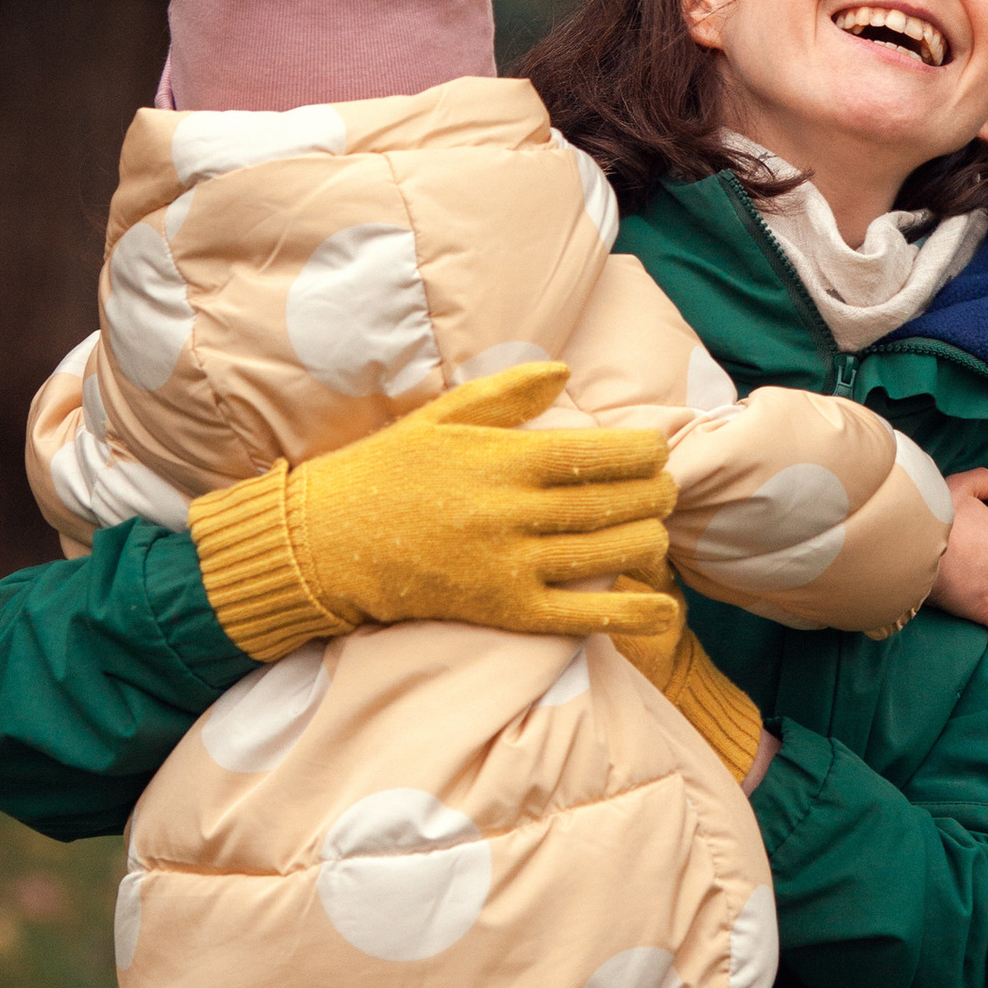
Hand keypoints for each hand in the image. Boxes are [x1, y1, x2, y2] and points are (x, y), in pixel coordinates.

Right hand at [189, 362, 678, 653]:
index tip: (656, 450)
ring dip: (648, 540)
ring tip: (653, 529)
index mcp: (503, 459)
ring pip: (609, 554)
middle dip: (656, 494)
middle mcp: (512, 512)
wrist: (323, 543)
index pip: (599, 454)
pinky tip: (664, 606)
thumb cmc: (384, 472)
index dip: (644, 452)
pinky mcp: (503, 610)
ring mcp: (509, 565)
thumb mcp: (440, 417)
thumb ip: (506, 393)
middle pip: (615, 503)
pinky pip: (581, 616)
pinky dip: (631, 611)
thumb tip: (564, 371)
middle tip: (664, 488)